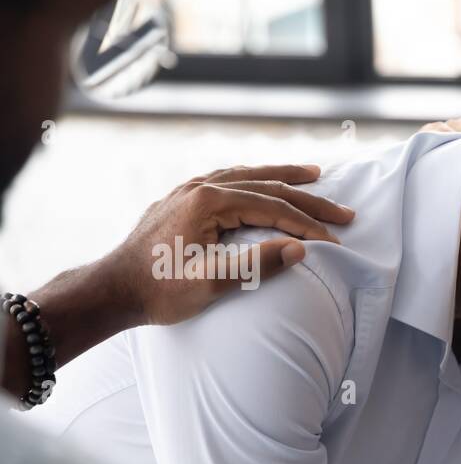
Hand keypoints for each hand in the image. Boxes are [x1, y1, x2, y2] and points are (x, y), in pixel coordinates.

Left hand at [103, 163, 355, 325]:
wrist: (113, 289)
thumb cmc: (160, 290)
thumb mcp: (212, 282)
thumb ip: (258, 263)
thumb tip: (301, 248)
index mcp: (208, 201)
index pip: (273, 208)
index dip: (308, 225)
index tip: (336, 240)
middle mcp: (199, 187)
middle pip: (266, 186)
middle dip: (309, 199)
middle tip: (344, 210)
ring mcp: (188, 190)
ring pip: (247, 175)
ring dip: (283, 176)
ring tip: (313, 174)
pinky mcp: (182, 200)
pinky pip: (227, 179)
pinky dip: (253, 178)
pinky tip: (261, 180)